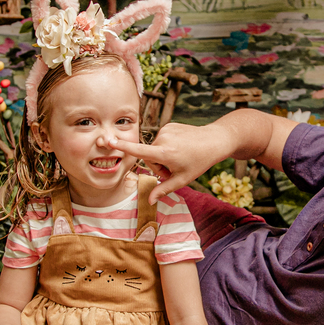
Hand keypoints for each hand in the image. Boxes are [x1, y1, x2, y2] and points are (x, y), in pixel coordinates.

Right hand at [111, 122, 228, 202]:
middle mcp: (163, 139)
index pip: (139, 151)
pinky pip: (161, 139)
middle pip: (149, 156)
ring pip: (154, 148)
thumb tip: (149, 200)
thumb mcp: (183, 179)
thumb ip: (164, 189)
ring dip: (162, 155)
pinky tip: (181, 147)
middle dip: (158, 164)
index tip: (109, 141)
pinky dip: (167, 146)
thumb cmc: (199, 161)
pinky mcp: (169, 124)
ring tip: (179, 157)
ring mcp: (166, 130)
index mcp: (165, 153)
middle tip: (174, 169)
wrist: (214, 140)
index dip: (123, 147)